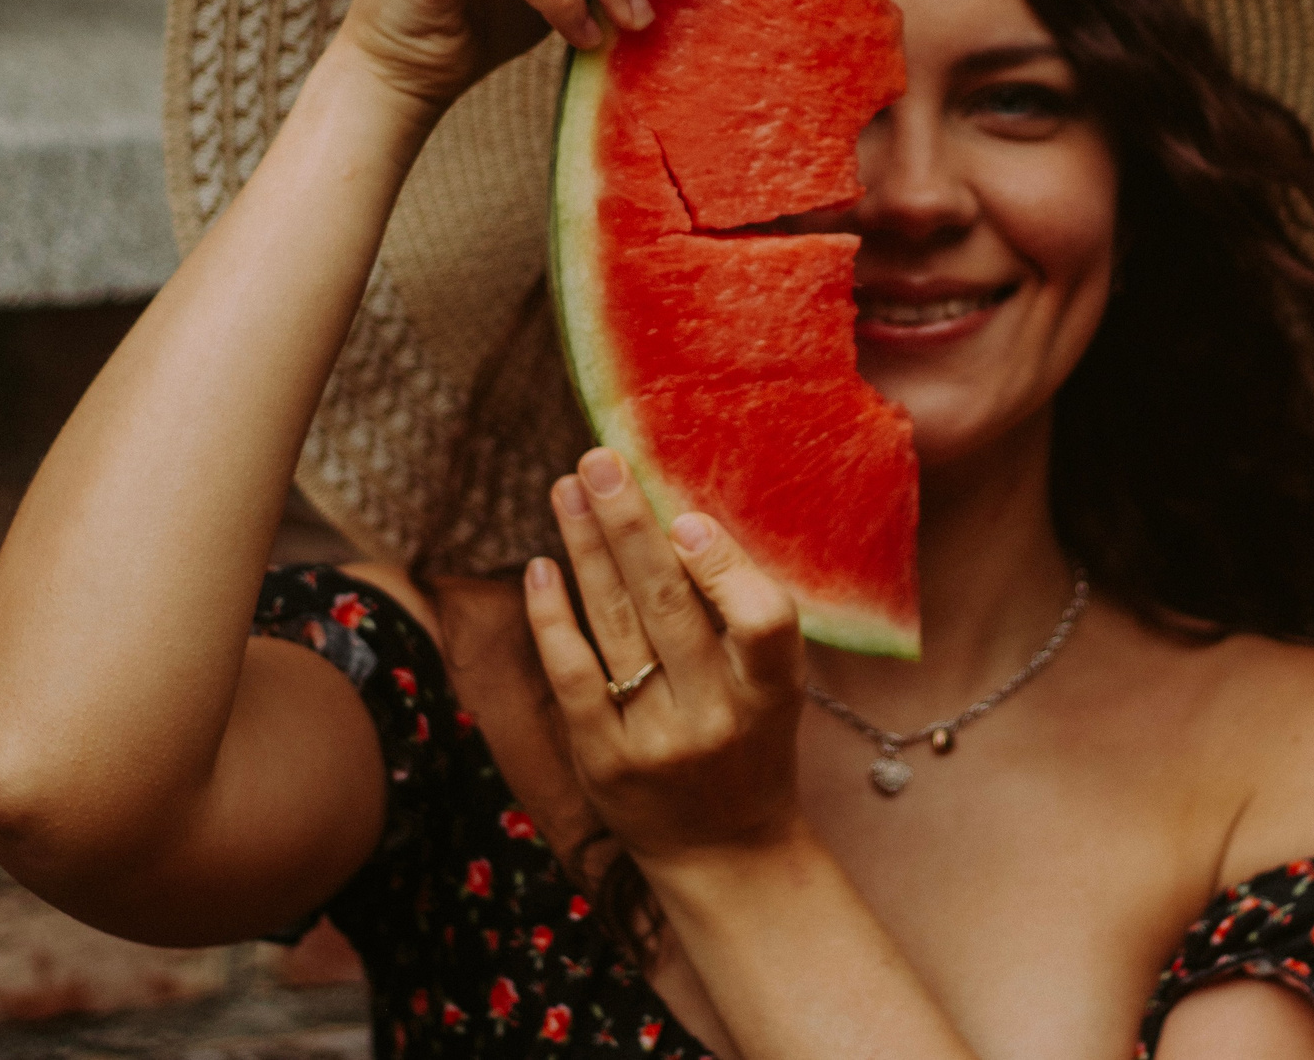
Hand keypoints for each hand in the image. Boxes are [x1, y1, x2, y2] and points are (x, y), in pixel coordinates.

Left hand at [524, 448, 806, 865]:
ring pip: (615, 628)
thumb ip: (739, 614)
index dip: (724, 568)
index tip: (686, 516)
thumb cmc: (751, 744)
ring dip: (587, 549)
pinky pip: (571, 677)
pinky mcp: (602, 762)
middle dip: (630, 526)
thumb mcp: (773, 687)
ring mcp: (656, 743)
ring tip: (567, 488)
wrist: (724, 855)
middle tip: (599, 459)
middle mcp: (716, 719)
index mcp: (773, 694)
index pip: (762, 623)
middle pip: (668, 609)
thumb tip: (682, 507)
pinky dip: (553, 619)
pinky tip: (540, 568)